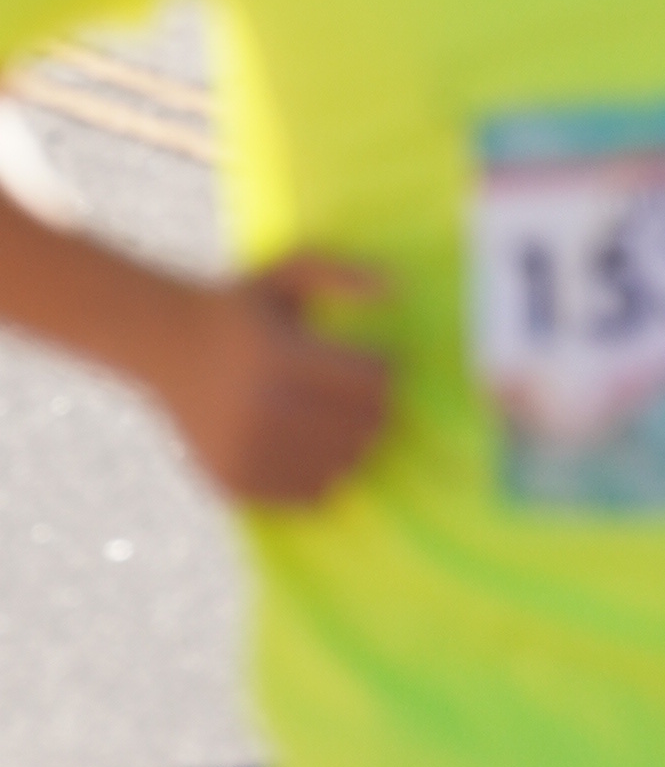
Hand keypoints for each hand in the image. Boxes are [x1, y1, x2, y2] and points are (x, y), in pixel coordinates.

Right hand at [158, 256, 393, 505]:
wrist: (167, 345)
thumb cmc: (239, 307)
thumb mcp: (287, 273)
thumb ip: (339, 274)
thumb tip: (395, 289)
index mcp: (278, 359)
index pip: (370, 384)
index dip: (384, 372)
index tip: (376, 362)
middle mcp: (261, 410)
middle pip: (360, 430)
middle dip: (374, 412)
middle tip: (360, 395)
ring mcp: (246, 452)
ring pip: (339, 467)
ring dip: (350, 445)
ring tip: (335, 419)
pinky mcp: (235, 481)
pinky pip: (307, 494)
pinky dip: (319, 473)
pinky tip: (308, 443)